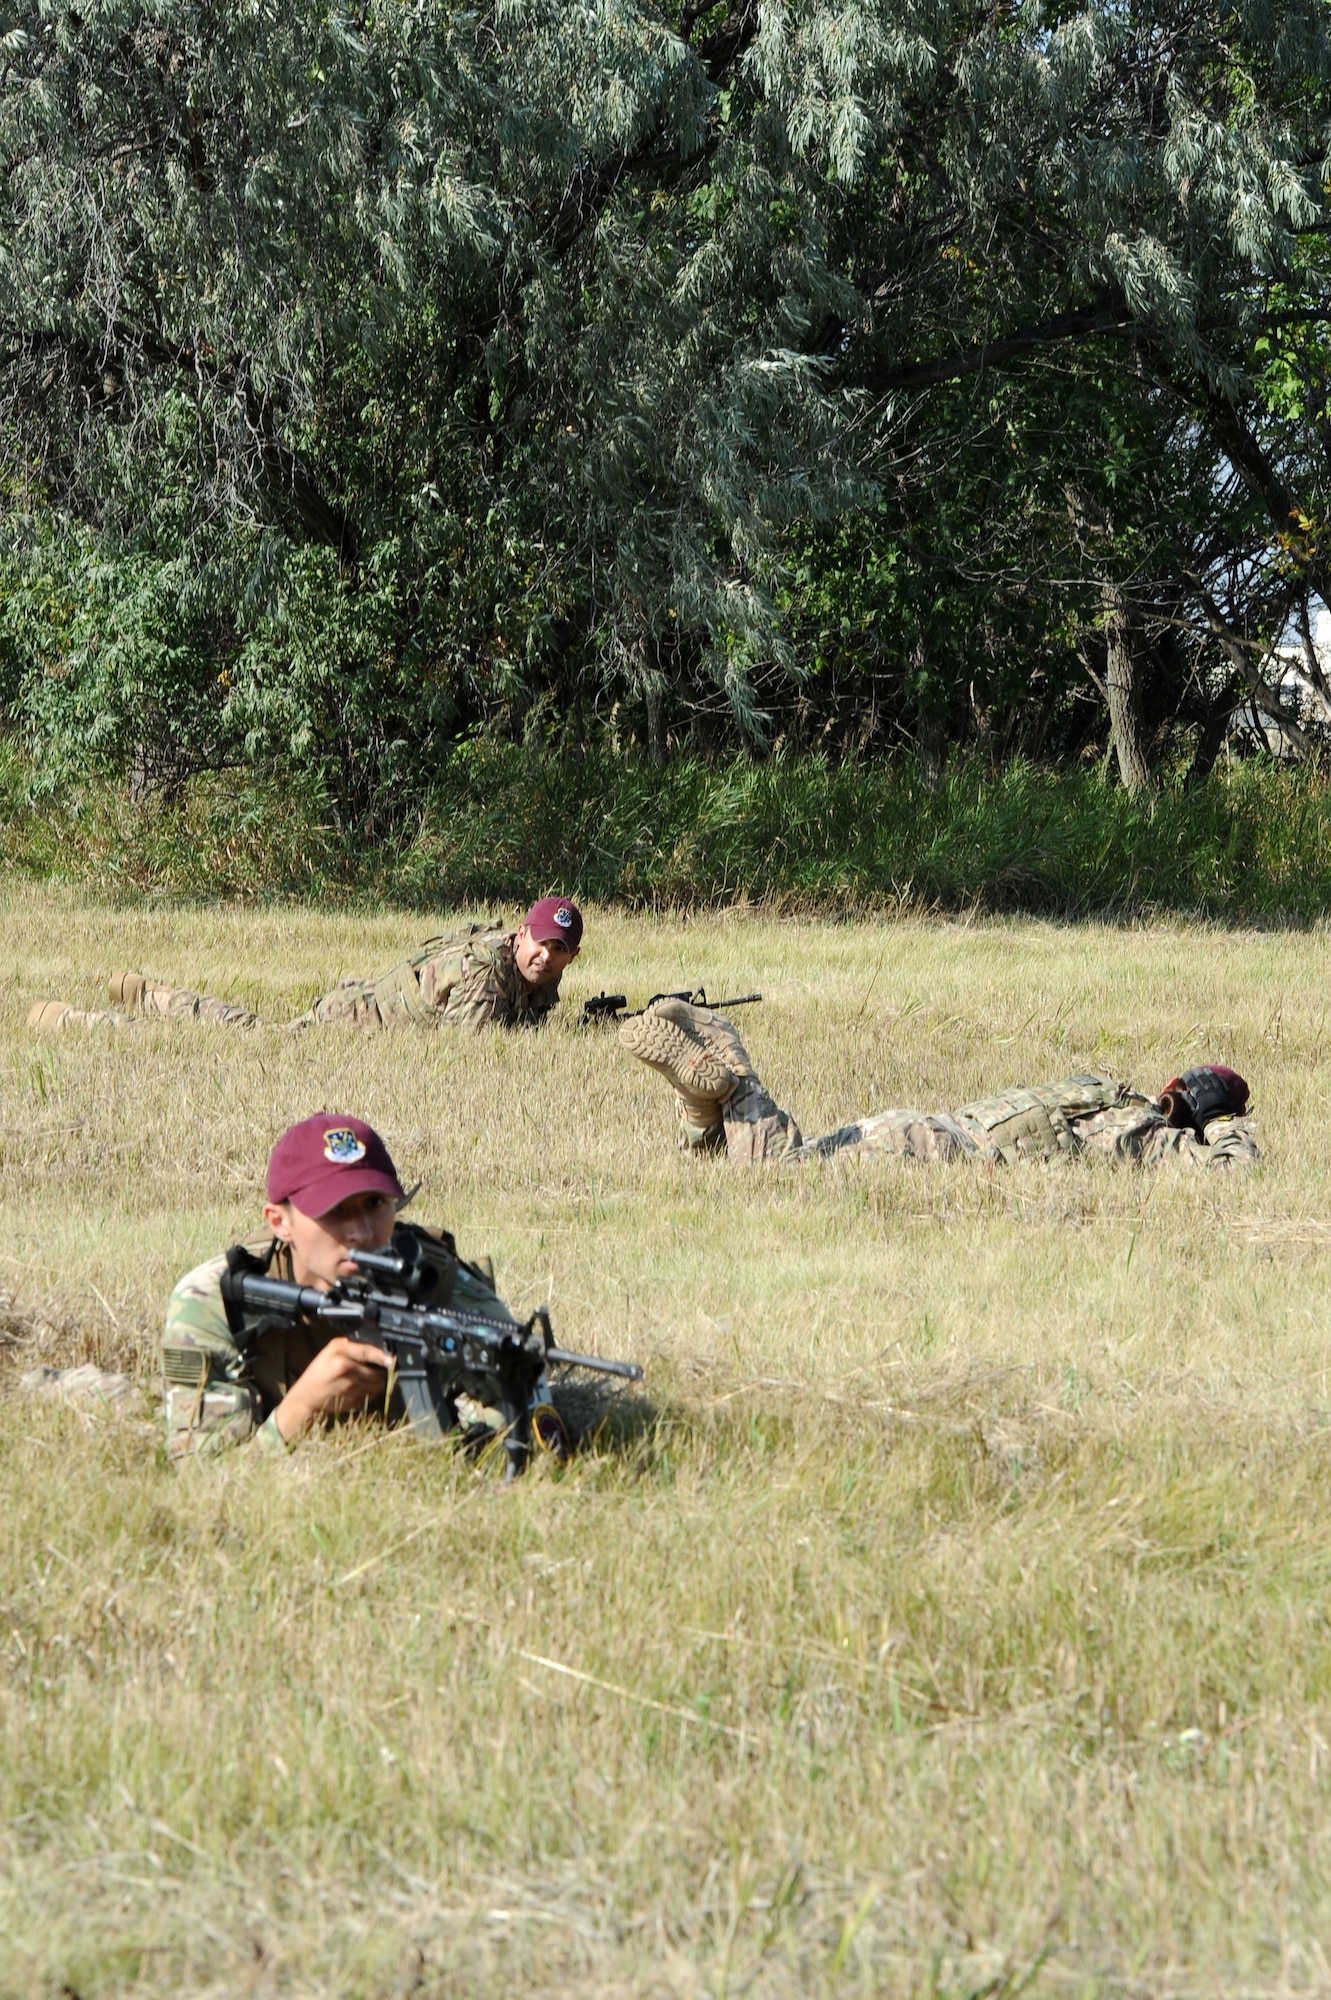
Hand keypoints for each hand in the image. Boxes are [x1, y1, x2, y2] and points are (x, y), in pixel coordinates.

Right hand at [271, 1337, 392, 1441]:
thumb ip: (350, 1347)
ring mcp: (349, 1386)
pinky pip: (370, 1395)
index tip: (391, 1360)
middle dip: (379, 1372)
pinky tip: (358, 1390)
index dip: (381, 1356)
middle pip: (376, 1371)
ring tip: (366, 1381)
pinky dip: (369, 1393)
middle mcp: (344, 1368)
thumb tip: (376, 1349)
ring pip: (376, 1385)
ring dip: (376, 1384)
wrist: (305, 1398)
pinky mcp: (352, 1400)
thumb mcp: (329, 1352)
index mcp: (338, 1352)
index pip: (367, 1351)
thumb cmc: (318, 1373)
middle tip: (376, 1371)